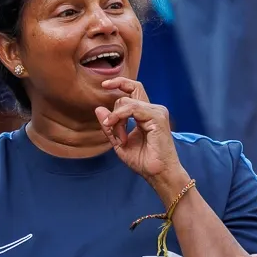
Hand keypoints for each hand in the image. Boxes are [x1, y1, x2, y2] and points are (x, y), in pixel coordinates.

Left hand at [95, 78, 187, 196]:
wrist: (158, 173)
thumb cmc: (143, 161)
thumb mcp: (119, 143)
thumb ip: (110, 126)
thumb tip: (98, 108)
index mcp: (146, 113)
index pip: (134, 89)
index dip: (120, 83)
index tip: (104, 84)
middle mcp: (153, 109)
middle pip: (131, 89)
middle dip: (115, 106)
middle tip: (111, 129)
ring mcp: (157, 112)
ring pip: (127, 101)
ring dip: (117, 119)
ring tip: (119, 139)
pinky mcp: (157, 117)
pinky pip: (132, 108)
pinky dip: (121, 119)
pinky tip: (120, 134)